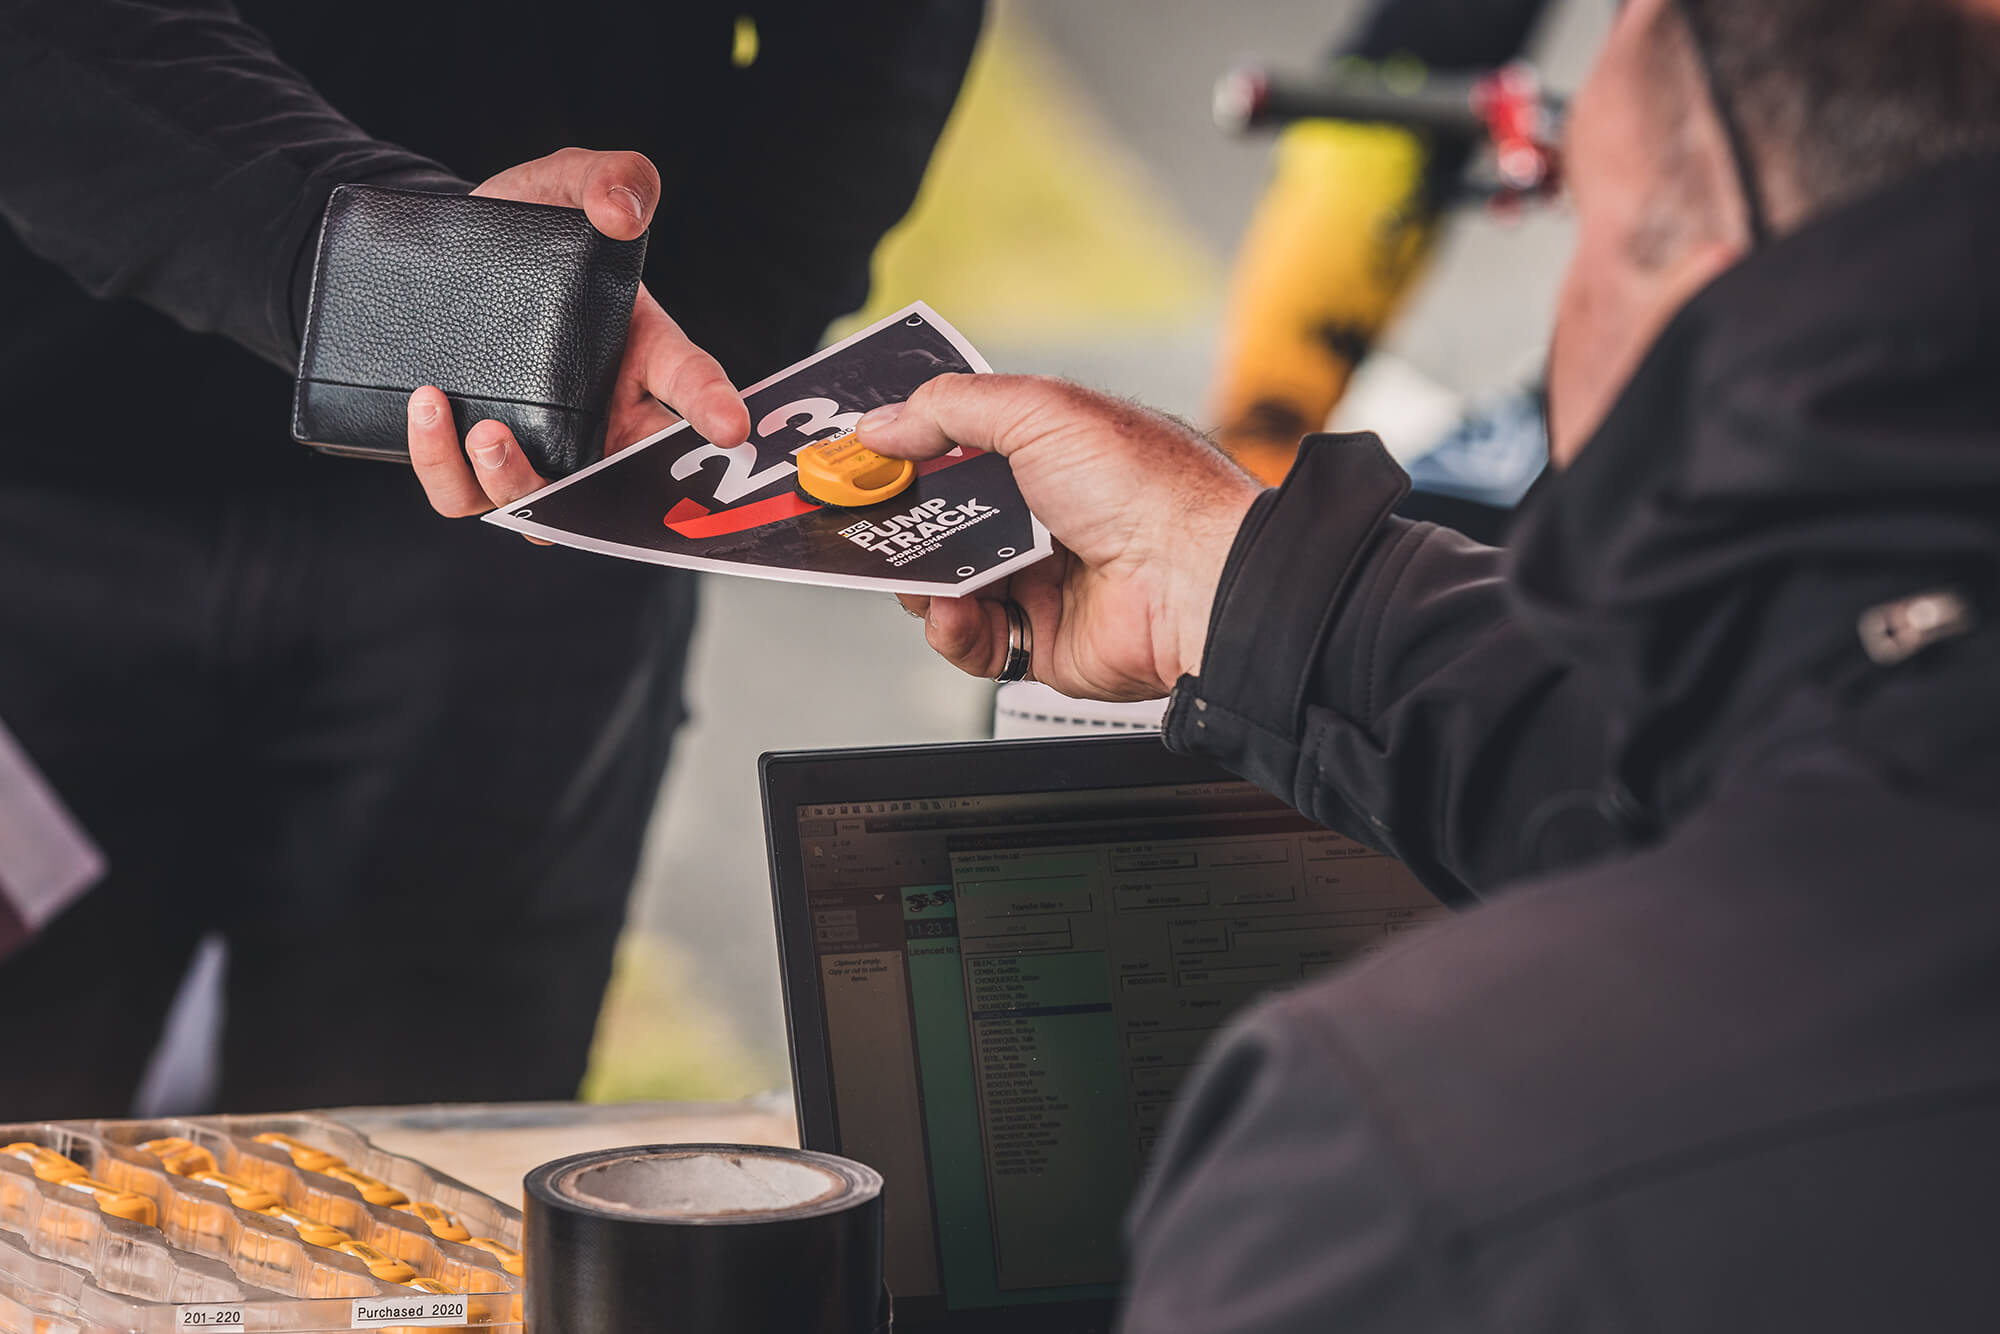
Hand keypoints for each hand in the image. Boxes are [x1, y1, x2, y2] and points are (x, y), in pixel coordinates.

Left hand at [406, 148, 753, 515]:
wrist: (442, 256)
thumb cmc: (525, 228)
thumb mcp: (564, 183)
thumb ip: (608, 176)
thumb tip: (622, 209)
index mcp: (645, 359)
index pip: (694, 387)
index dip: (716, 408)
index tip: (730, 425)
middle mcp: (600, 419)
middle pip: (624, 486)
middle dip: (605, 492)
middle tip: (574, 463)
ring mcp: (539, 448)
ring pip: (542, 509)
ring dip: (516, 484)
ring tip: (486, 431)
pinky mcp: (472, 462)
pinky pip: (465, 496)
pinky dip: (447, 470)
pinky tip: (430, 411)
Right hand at [857, 375, 1264, 700]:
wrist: (1196, 582)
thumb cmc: (1146, 487)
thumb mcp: (1039, 412)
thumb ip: (952, 409)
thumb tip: (885, 422)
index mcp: (1054, 454)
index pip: (963, 446)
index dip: (910, 448)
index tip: (862, 453)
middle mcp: (1049, 519)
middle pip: (946, 521)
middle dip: (901, 520)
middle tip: (863, 518)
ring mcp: (1045, 584)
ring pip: (949, 585)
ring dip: (920, 579)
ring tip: (910, 569)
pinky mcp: (1044, 643)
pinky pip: (975, 642)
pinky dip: (952, 630)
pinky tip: (952, 612)